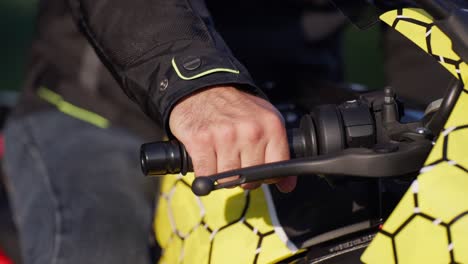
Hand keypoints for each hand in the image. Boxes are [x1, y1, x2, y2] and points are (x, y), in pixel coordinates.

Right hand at [169, 86, 295, 192]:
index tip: (258, 171)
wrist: (203, 88)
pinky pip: (206, 175)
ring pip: (228, 180)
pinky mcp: (201, 141)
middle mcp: (251, 131)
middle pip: (250, 180)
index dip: (267, 177)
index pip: (276, 171)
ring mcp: (225, 136)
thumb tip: (287, 185)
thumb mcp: (265, 121)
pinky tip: (207, 158)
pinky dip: (205, 173)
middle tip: (235, 161)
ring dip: (222, 175)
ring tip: (220, 157)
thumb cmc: (235, 107)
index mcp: (271, 126)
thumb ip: (279, 152)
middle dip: (242, 177)